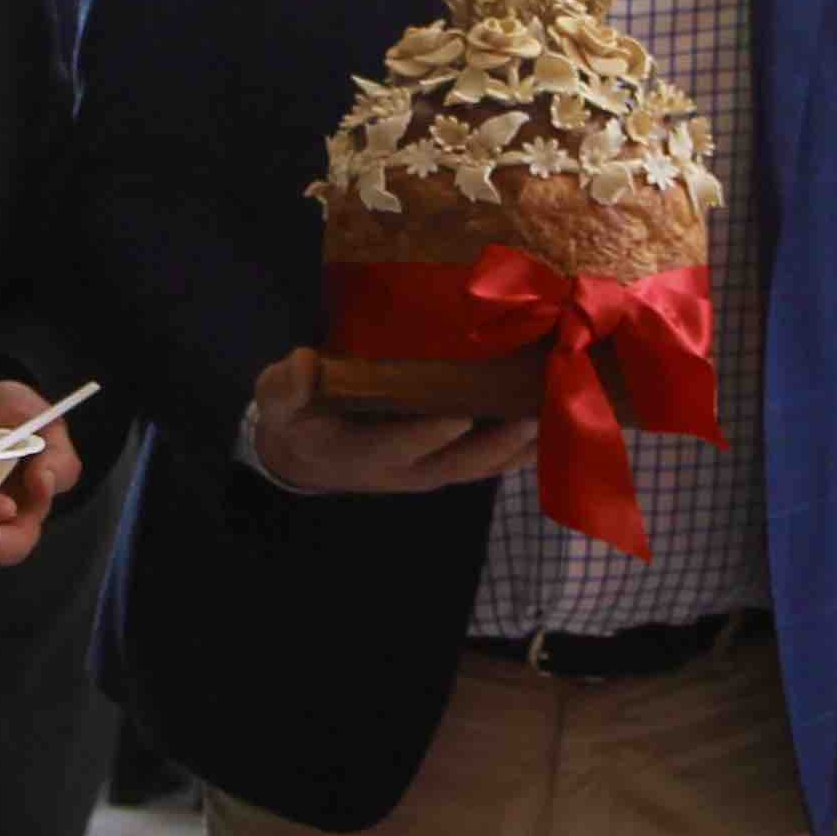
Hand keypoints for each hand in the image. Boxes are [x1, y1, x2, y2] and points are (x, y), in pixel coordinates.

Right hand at [247, 348, 539, 494]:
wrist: (306, 455)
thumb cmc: (295, 418)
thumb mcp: (276, 400)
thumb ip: (285, 386)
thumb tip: (303, 365)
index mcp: (359, 453)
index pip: (397, 446)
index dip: (426, 435)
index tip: (457, 415)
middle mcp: (403, 470)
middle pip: (457, 464)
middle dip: (495, 445)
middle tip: (529, 417)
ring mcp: (430, 470)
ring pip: (482, 467)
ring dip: (521, 450)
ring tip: (560, 422)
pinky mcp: (447, 464)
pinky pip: (491, 462)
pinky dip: (523, 449)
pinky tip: (557, 426)